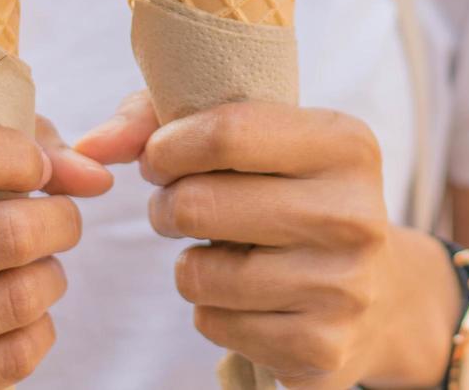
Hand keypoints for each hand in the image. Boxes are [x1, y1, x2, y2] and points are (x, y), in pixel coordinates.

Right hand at [0, 117, 111, 389]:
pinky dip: (39, 326)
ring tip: (34, 265)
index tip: (35, 166)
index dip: (17, 154)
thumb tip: (94, 174)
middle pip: (6, 233)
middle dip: (59, 218)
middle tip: (56, 218)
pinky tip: (15, 313)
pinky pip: (19, 353)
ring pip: (23, 296)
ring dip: (52, 274)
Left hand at [76, 94, 457, 389]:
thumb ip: (160, 119)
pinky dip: (210, 309)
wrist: (381, 293)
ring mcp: (343, 288)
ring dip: (189, 263)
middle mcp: (355, 215)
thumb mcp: (252, 137)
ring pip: (198, 272)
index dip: (168, 146)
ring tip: (220, 252)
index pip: (226, 131)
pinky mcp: (321, 349)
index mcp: (347, 145)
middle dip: (168, 206)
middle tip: (180, 208)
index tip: (161, 158)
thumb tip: (87, 148)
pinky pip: (212, 323)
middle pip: (199, 204)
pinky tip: (245, 297)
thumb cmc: (290, 194)